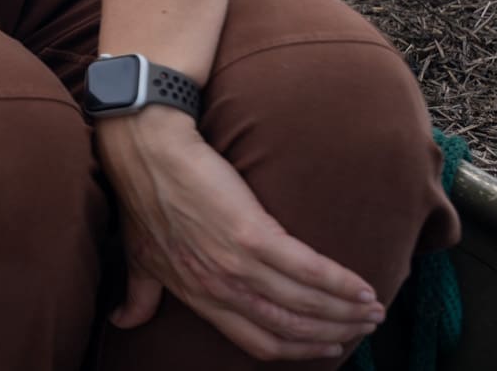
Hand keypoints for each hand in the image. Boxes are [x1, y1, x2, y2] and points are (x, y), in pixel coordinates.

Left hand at [96, 108, 383, 360]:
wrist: (145, 147)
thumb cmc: (142, 196)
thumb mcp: (138, 256)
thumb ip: (141, 294)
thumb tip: (123, 322)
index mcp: (197, 296)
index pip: (257, 341)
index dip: (297, 350)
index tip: (326, 347)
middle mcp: (219, 288)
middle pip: (289, 327)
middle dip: (333, 333)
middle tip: (364, 328)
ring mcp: (235, 264)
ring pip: (305, 303)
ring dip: (346, 311)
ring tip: (373, 309)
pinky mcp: (252, 234)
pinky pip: (309, 269)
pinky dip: (341, 283)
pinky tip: (363, 287)